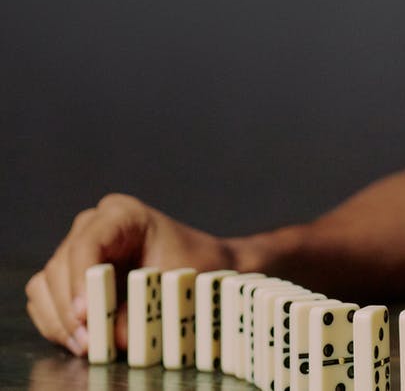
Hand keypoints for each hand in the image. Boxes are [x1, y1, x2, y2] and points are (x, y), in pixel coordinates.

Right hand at [25, 193, 235, 355]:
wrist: (203, 263)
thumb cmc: (195, 264)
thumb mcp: (177, 282)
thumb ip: (145, 306)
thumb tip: (114, 336)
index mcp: (122, 215)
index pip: (88, 243)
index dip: (81, 279)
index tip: (85, 313)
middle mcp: (92, 225)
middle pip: (61, 265)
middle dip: (70, 308)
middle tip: (88, 342)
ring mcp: (76, 247)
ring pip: (47, 283)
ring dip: (60, 320)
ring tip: (85, 346)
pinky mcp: (68, 273)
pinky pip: (46, 298)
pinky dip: (57, 322)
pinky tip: (78, 341)